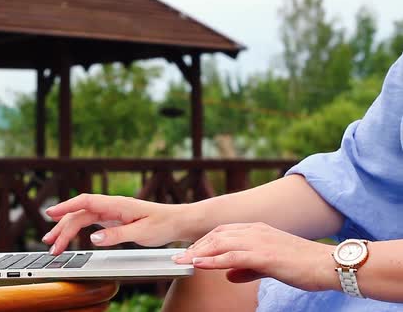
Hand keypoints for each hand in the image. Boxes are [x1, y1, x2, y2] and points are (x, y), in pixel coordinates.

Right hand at [43, 194, 190, 254]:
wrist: (176, 221)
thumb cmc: (163, 224)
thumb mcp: (142, 233)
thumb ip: (117, 235)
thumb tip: (94, 238)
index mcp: (117, 204)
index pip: (86, 202)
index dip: (66, 206)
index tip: (50, 214)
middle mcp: (111, 206)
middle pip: (79, 213)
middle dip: (62, 227)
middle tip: (50, 245)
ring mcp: (111, 212)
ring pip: (82, 218)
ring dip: (66, 229)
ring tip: (53, 243)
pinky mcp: (112, 219)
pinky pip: (89, 222)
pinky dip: (76, 229)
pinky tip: (69, 236)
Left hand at [173, 222, 339, 291]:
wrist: (327, 265)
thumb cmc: (302, 265)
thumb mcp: (269, 266)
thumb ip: (247, 269)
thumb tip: (228, 275)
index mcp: (257, 230)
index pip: (223, 232)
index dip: (204, 242)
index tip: (190, 252)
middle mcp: (255, 231)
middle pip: (216, 235)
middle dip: (196, 246)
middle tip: (178, 257)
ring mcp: (258, 241)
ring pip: (220, 243)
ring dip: (198, 252)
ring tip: (181, 260)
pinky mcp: (263, 255)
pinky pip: (231, 256)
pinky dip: (212, 259)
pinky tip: (199, 263)